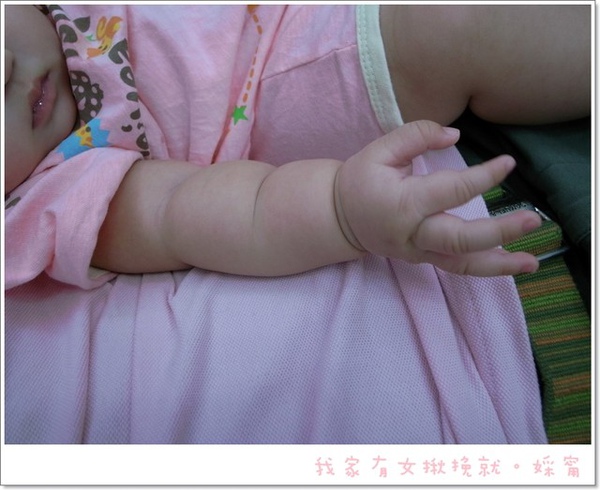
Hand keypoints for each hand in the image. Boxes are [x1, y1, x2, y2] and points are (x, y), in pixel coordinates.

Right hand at [334, 120, 540, 275]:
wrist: (338, 218)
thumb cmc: (360, 181)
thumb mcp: (380, 150)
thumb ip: (416, 135)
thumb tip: (455, 136)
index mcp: (403, 203)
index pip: (451, 190)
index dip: (483, 177)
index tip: (508, 163)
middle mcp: (413, 234)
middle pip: (461, 239)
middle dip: (499, 232)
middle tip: (532, 220)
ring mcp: (419, 251)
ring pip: (461, 264)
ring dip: (498, 265)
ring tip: (531, 263)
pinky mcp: (423, 259)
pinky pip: (456, 267)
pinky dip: (485, 269)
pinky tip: (511, 265)